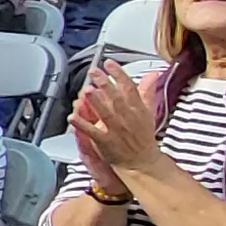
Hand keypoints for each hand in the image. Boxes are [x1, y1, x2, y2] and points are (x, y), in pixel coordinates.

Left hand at [70, 64, 166, 179]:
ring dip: (95, 102)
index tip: (109, 63)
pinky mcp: (106, 142)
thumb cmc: (143, 135)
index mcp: (138, 108)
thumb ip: (147, 91)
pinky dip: (82, 125)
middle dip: (105, 84)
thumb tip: (153, 74)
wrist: (142, 161)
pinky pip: (93, 132)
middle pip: (116, 98)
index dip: (119, 74)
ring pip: (105, 113)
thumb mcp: (148, 111)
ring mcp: (116, 130)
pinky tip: (73, 117)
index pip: (129, 88)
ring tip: (86, 90)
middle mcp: (127, 118)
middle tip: (94, 72)